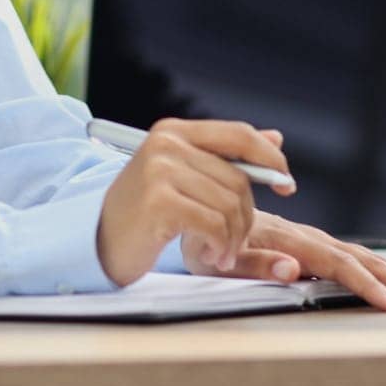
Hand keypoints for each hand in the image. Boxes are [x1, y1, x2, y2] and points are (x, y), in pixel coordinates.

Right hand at [96, 118, 294, 286]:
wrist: (99, 241)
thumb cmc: (144, 213)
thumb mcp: (184, 177)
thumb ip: (226, 157)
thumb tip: (276, 137)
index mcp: (174, 131)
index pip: (239, 134)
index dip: (271, 159)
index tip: (287, 186)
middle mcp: (166, 144)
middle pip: (239, 178)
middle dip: (246, 217)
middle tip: (234, 241)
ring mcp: (160, 171)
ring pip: (230, 204)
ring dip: (233, 237)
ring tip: (220, 251)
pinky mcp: (159, 201)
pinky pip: (214, 224)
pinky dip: (220, 245)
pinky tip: (210, 255)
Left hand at [182, 210, 385, 311]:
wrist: (192, 208)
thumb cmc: (202, 238)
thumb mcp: (218, 255)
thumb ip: (255, 263)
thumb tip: (294, 271)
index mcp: (290, 240)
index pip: (340, 265)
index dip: (370, 286)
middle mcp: (306, 238)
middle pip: (366, 260)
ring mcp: (310, 242)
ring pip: (364, 259)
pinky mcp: (308, 247)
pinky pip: (350, 259)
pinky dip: (379, 271)